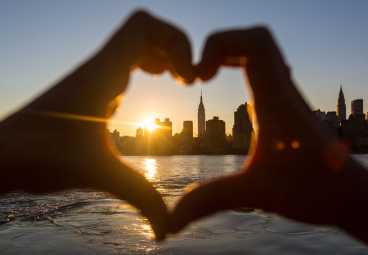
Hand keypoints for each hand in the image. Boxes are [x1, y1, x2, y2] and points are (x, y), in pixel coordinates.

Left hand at [0, 10, 194, 239]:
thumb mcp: (101, 176)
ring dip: (160, 54)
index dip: (176, 42)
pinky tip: (149, 88)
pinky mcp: (91, 86)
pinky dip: (145, 64)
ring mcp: (95, 74)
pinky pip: (124, 58)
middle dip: (175, 48)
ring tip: (175, 80)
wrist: (1, 155)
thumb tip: (167, 232)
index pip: (144, 26)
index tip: (185, 78)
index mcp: (104, 74)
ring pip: (134, 42)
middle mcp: (99, 66)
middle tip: (185, 79)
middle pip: (145, 30)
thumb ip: (141, 200)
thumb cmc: (41, 158)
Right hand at [171, 27, 356, 231]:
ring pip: (262, 51)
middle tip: (200, 74)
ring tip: (208, 76)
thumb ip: (211, 201)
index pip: (255, 44)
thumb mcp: (256, 194)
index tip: (200, 76)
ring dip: (231, 54)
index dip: (220, 45)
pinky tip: (229, 91)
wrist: (351, 194)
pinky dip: (242, 65)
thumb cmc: (314, 191)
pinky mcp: (286, 103)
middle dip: (220, 46)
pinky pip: (265, 68)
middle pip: (256, 39)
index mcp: (276, 101)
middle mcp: (283, 91)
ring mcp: (286, 95)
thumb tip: (170, 222)